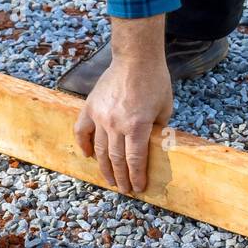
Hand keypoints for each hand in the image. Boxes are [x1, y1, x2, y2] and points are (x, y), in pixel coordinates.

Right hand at [74, 16, 172, 194]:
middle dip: (121, 177)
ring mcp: (100, 116)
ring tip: (110, 180)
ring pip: (99, 149)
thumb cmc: (155, 82)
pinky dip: (84, 145)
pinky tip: (88, 155)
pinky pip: (82, 131)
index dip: (137, 175)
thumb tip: (153, 146)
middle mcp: (116, 124)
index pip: (135, 159)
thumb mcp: (165, 108)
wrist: (135, 59)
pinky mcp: (89, 107)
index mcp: (137, 126)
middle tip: (125, 189)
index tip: (138, 187)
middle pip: (116, 159)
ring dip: (104, 167)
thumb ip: (158, 129)